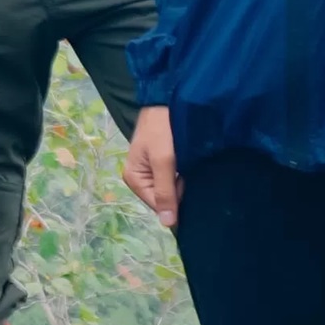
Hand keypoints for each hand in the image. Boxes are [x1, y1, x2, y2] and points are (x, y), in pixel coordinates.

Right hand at [123, 105, 180, 227]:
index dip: (175, 200)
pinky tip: (190, 166)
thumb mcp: (164, 161)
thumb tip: (167, 224)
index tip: (186, 184)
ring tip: (191, 168)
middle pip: (164, 198)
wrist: (167, 100)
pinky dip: (184, 175)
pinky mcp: (162, 163)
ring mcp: (152, 170)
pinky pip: (174, 178)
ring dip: (183, 182)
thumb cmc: (162, 129)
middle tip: (188, 173)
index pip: (158, 205)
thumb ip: (166, 192)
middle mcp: (140, 178)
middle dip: (179, 190)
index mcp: (133, 179)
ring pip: (171, 188)